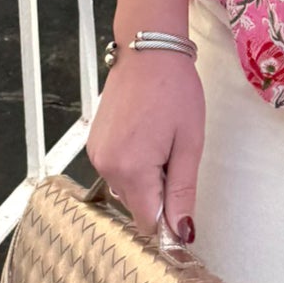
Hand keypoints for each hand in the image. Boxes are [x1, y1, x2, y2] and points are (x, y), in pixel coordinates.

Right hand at [86, 50, 204, 244]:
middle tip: (175, 156)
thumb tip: (183, 233)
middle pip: (137, 206)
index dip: (169, 222)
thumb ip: (183, 191)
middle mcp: (106, 166)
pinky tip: (145, 136)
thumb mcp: (189, 142)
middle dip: (159, 194)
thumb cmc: (175, 90)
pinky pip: (117, 170)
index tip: (184, 206)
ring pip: (126, 189)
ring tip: (160, 141)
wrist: (148, 49)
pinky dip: (133, 164)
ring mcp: (96, 154)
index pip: (148, 223)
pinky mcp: (93, 143)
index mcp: (131, 169)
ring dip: (146, 178)